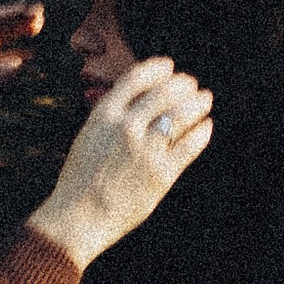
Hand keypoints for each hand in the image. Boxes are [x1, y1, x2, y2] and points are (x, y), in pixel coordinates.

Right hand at [28, 55, 212, 271]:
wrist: (77, 218)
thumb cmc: (81, 181)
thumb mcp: (88, 138)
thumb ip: (112, 119)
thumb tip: (141, 102)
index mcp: (104, 115)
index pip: (136, 78)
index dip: (157, 69)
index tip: (169, 66)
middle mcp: (126, 127)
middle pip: (164, 93)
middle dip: (183, 85)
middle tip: (192, 85)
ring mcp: (145, 150)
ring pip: (181, 115)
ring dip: (197, 104)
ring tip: (204, 100)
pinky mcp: (161, 173)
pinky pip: (190, 145)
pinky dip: (201, 132)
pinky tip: (205, 126)